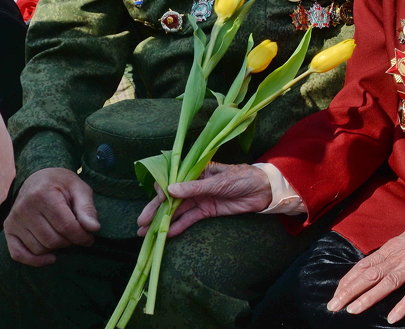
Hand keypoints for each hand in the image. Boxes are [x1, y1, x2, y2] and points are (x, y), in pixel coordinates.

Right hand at [4, 168, 99, 266]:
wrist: (39, 178)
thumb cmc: (62, 184)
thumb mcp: (78, 189)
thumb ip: (86, 208)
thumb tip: (94, 228)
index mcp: (43, 194)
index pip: (65, 226)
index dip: (81, 236)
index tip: (89, 239)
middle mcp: (25, 207)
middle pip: (52, 240)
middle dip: (69, 242)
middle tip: (76, 235)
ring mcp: (14, 220)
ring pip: (39, 249)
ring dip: (56, 248)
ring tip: (64, 236)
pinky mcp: (9, 229)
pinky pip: (19, 254)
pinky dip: (36, 261)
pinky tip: (51, 257)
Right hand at [137, 162, 271, 237]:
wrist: (263, 190)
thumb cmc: (242, 178)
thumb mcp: (218, 181)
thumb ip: (194, 187)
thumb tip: (170, 189)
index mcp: (197, 171)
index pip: (173, 179)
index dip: (162, 190)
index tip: (158, 200)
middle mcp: (195, 184)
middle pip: (171, 198)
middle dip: (156, 210)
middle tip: (141, 223)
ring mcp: (200, 198)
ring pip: (177, 211)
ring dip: (162, 221)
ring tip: (145, 234)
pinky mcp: (207, 211)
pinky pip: (190, 219)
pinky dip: (178, 227)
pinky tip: (166, 235)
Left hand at [327, 213, 404, 324]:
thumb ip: (391, 250)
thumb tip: (375, 260)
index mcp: (391, 247)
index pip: (364, 265)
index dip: (349, 279)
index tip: (336, 292)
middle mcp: (399, 256)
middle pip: (369, 274)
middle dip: (349, 291)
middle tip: (333, 306)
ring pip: (387, 283)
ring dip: (368, 298)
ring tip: (352, 311)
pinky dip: (403, 305)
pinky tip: (392, 318)